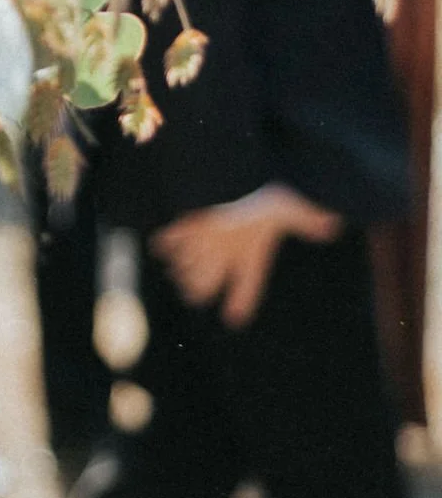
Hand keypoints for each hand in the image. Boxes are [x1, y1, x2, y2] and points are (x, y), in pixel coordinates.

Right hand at [152, 183, 341, 328]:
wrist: (218, 180)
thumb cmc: (256, 196)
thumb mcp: (287, 204)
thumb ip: (307, 217)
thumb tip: (336, 224)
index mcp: (248, 254)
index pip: (246, 287)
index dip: (240, 303)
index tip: (234, 317)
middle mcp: (221, 257)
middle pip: (203, 287)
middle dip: (197, 291)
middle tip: (194, 293)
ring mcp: (197, 245)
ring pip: (183, 270)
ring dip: (181, 272)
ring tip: (178, 272)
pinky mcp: (179, 228)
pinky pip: (167, 244)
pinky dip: (164, 246)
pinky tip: (162, 245)